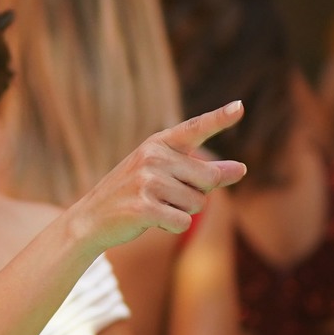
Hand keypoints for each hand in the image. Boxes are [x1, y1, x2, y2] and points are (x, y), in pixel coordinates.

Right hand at [70, 101, 246, 250]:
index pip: (195, 128)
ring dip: (182, 212)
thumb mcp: (165, 175)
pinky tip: (151, 221)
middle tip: (166, 197)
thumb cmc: (133, 194)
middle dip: (198, 194)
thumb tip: (242, 169)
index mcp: (158, 143)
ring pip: (198, 203)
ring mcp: (147, 182)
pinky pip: (183, 222)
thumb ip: (204, 172)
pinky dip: (172, 226)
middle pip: (209, 179)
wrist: (91, 218)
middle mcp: (153, 157)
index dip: (219, 118)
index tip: (239, 107)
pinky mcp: (144, 208)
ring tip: (154, 207)